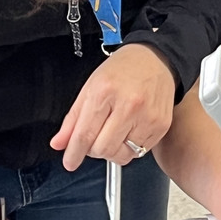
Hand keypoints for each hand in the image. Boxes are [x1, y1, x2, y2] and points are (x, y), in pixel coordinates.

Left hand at [50, 43, 175, 169]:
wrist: (155, 58)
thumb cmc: (123, 70)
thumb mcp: (91, 87)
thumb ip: (73, 118)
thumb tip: (59, 143)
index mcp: (105, 92)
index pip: (84, 134)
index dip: (74, 153)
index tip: (70, 161)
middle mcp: (129, 105)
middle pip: (103, 149)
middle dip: (94, 149)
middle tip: (96, 138)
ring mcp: (147, 116)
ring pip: (122, 155)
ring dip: (113, 151)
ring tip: (114, 135)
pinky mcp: (161, 125)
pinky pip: (140, 152)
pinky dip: (131, 148)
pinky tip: (130, 131)